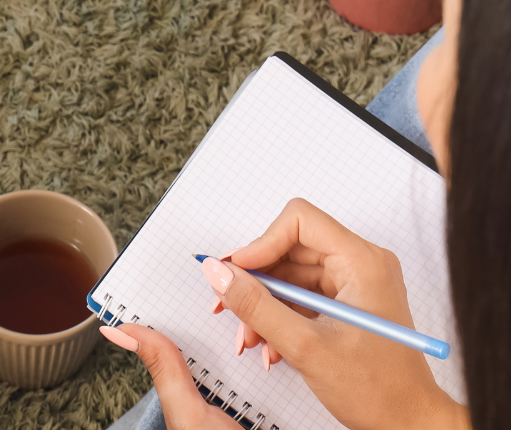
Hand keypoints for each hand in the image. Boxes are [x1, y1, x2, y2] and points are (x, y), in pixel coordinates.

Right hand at [106, 200, 464, 429]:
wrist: (410, 427)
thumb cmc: (382, 392)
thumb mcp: (307, 348)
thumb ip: (257, 307)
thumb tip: (218, 273)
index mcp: (362, 262)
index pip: (299, 221)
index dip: (261, 242)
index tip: (236, 269)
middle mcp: (359, 264)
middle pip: (289, 248)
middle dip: (255, 281)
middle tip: (227, 301)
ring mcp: (353, 283)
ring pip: (289, 274)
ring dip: (263, 305)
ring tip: (248, 336)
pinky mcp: (345, 302)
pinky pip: (299, 294)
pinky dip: (278, 316)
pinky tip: (268, 344)